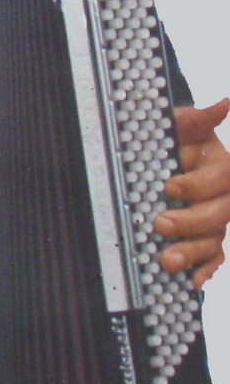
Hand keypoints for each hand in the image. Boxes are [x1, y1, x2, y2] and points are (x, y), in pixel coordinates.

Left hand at [154, 98, 229, 288]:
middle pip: (220, 215)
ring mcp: (217, 220)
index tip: (169, 186)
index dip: (198, 184)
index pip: (221, 179)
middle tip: (160, 224)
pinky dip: (205, 270)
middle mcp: (226, 196)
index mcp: (223, 167)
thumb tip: (224, 102)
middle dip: (191, 222)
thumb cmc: (173, 139)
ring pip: (215, 240)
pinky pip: (214, 259)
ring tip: (166, 260)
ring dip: (194, 253)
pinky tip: (192, 281)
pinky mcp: (207, 238)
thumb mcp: (179, 124)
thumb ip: (197, 117)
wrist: (163, 155)